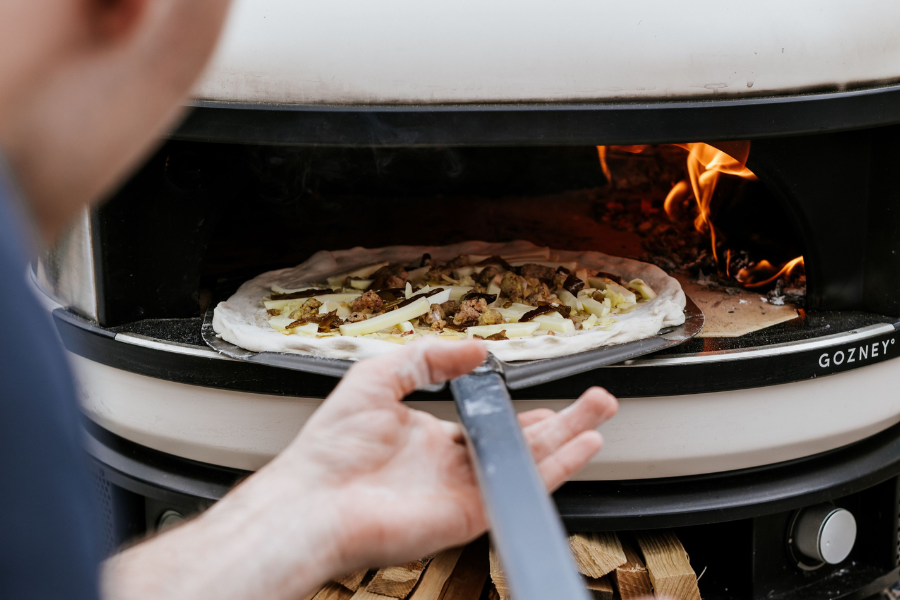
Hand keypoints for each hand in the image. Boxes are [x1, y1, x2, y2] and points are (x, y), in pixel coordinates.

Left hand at [270, 338, 617, 574]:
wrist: (314, 499)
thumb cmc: (331, 448)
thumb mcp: (379, 377)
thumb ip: (428, 359)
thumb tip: (475, 351)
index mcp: (430, 439)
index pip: (486, 426)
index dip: (517, 414)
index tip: (544, 402)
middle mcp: (452, 467)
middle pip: (519, 444)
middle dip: (561, 424)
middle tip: (594, 402)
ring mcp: (464, 491)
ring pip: (529, 463)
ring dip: (570, 440)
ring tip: (601, 415)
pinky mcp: (471, 513)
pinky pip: (521, 487)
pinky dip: (558, 468)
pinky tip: (583, 447)